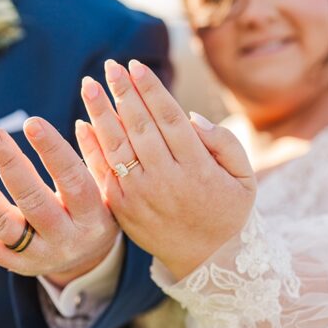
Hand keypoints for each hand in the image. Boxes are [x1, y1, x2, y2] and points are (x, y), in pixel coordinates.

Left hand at [0, 117, 118, 285]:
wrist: (86, 261)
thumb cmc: (95, 210)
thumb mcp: (106, 188)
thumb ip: (97, 156)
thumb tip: (82, 123)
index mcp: (93, 217)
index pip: (73, 181)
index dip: (53, 151)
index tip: (31, 123)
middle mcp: (66, 239)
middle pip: (34, 202)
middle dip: (10, 165)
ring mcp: (39, 255)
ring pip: (6, 225)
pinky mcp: (16, 264)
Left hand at [76, 59, 255, 279]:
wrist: (207, 260)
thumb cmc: (229, 210)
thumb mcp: (245, 177)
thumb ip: (223, 142)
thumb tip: (190, 116)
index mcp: (197, 169)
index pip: (168, 120)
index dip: (150, 91)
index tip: (135, 67)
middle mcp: (165, 180)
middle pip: (138, 128)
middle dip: (122, 94)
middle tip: (109, 67)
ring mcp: (140, 195)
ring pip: (117, 147)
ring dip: (101, 114)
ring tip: (89, 86)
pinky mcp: (122, 207)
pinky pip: (103, 171)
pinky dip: (91, 147)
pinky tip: (82, 123)